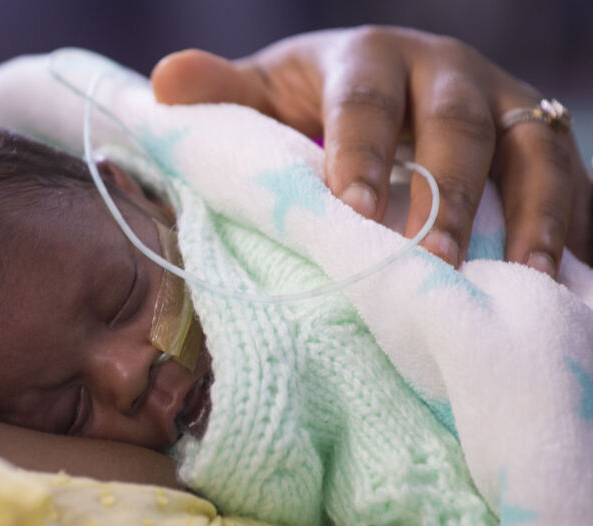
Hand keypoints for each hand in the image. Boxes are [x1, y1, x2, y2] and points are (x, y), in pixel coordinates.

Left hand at [151, 26, 591, 273]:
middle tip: (427, 259)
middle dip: (444, 192)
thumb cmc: (318, 104)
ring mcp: (504, 104)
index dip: (361, 150)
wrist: (389, 92)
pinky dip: (567, 226)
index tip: (352, 210)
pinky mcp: (543, 143)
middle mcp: (446, 72)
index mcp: (371, 58)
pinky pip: (571, 178)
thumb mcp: (270, 93)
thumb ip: (226, 93)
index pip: (367, 100)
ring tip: (517, 276)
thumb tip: (164, 83)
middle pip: (456, 123)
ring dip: (528, 212)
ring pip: (533, 147)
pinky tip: (560, 277)